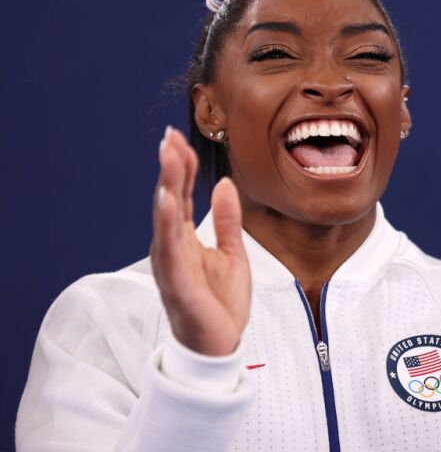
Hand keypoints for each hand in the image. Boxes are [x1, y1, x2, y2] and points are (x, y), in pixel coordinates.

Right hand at [150, 126, 251, 355]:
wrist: (222, 345)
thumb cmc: (221, 302)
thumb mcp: (233, 253)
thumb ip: (228, 220)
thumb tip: (226, 184)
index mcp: (185, 239)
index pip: (182, 195)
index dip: (182, 167)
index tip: (180, 138)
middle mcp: (173, 247)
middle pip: (170, 200)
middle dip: (170, 168)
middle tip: (169, 136)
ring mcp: (171, 264)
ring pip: (165, 219)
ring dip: (166, 186)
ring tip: (168, 157)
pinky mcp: (177, 282)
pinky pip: (169, 249)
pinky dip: (167, 223)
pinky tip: (168, 200)